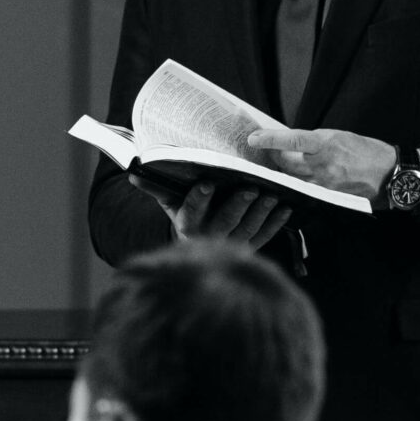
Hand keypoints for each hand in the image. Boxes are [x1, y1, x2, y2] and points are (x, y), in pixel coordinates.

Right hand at [133, 177, 292, 250]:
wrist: (198, 247)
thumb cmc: (185, 215)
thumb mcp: (170, 203)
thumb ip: (156, 188)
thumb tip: (133, 172)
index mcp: (187, 227)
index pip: (191, 214)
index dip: (198, 199)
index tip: (206, 183)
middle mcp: (209, 238)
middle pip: (224, 223)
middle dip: (237, 206)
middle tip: (250, 188)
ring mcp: (232, 245)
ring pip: (247, 230)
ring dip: (260, 214)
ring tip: (272, 196)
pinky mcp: (250, 248)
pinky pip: (265, 236)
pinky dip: (276, 224)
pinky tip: (286, 209)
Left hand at [246, 127, 396, 199]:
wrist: (389, 173)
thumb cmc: (365, 151)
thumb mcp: (338, 136)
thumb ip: (313, 140)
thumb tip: (288, 143)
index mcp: (326, 144)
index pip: (292, 140)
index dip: (270, 140)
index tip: (254, 138)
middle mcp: (323, 165)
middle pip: (285, 162)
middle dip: (272, 156)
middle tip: (265, 151)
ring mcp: (323, 184)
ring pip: (290, 178)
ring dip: (282, 172)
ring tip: (278, 165)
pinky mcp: (326, 197)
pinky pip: (302, 190)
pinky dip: (294, 184)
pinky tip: (292, 180)